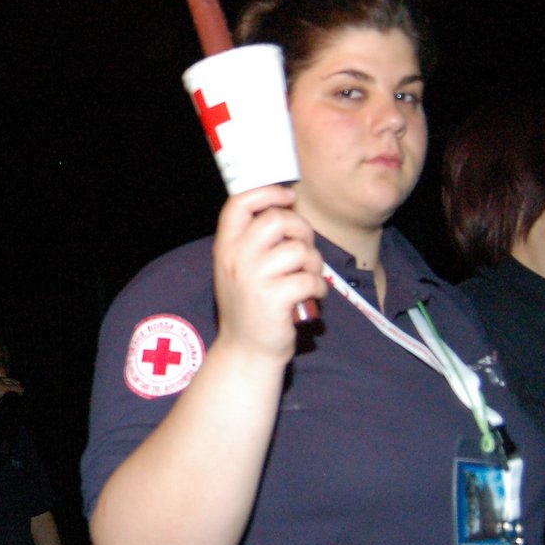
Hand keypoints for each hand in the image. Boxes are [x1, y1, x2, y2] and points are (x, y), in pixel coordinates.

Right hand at [0, 374, 24, 410]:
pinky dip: (18, 389)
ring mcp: (0, 382)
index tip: (14, 382)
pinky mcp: (4, 387)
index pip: (3, 379)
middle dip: (14, 382)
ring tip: (22, 391)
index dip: (9, 380)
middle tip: (19, 384)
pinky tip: (21, 392)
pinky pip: (13, 388)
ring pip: (12, 384)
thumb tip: (1, 400)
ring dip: (17, 387)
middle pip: (8, 380)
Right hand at [211, 185, 325, 364]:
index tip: (287, 197)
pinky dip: (318, 287)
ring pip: (299, 250)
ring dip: (313, 263)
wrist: (246, 352)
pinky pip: (310, 278)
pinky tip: (311, 296)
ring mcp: (253, 279)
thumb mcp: (238, 268)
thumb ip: (253, 239)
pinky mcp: (274, 299)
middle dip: (302, 230)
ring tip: (307, 278)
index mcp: (225, 248)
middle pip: (277, 220)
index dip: (267, 192)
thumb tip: (286, 207)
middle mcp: (235, 259)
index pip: (239, 203)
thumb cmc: (250, 307)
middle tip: (304, 249)